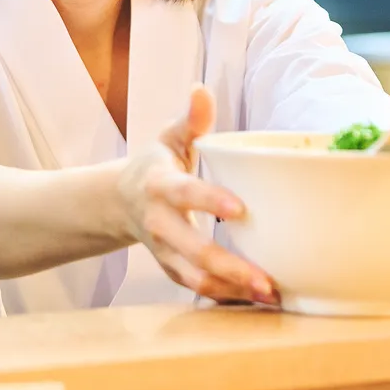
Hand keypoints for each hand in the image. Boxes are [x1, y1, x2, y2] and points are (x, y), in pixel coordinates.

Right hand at [116, 85, 278, 304]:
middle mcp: (159, 224)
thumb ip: (190, 119)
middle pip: (193, 250)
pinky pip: (197, 289)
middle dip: (229, 266)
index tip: (241, 209)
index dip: (209, 201)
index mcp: (159, 186)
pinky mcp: (172, 269)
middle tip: (266, 278)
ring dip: (232, 290)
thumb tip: (201, 89)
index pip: (185, 193)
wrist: (119, 201)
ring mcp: (164, 252)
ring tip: (269, 294)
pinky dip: (225, 297)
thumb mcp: (169, 138)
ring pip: (195, 278)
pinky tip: (257, 299)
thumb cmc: (157, 165)